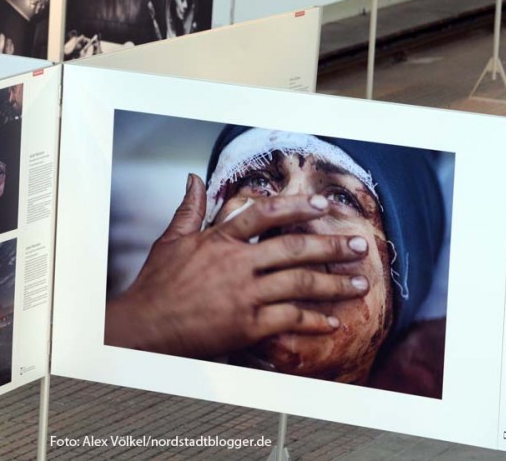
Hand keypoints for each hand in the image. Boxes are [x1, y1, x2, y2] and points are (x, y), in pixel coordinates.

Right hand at [104, 175, 370, 358]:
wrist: (145, 326)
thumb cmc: (156, 284)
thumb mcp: (171, 240)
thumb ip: (190, 209)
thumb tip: (194, 179)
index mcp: (220, 240)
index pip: (265, 214)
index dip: (296, 207)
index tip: (322, 206)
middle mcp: (237, 263)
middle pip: (294, 248)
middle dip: (332, 246)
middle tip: (359, 245)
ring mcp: (245, 294)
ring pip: (300, 284)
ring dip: (334, 284)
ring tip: (359, 283)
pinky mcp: (248, 325)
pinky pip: (289, 319)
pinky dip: (313, 321)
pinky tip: (332, 322)